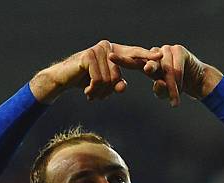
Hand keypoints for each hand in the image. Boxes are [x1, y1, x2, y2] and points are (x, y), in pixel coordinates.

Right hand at [30, 41, 161, 103]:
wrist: (63, 79)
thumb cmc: (86, 81)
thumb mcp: (104, 85)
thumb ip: (116, 84)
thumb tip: (123, 87)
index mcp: (115, 52)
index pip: (134, 54)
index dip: (147, 56)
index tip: (160, 57)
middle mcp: (108, 47)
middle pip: (120, 73)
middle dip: (112, 88)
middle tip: (102, 94)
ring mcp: (98, 50)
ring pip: (110, 80)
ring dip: (100, 92)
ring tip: (91, 92)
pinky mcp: (88, 56)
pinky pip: (99, 80)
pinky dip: (93, 90)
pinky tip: (86, 91)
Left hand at [114, 44, 222, 106]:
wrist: (197, 81)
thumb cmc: (177, 87)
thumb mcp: (166, 92)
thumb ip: (160, 90)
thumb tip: (158, 83)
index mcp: (147, 64)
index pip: (133, 62)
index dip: (122, 60)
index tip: (110, 57)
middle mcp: (155, 56)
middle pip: (150, 64)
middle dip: (150, 67)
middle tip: (148, 70)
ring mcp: (167, 51)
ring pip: (166, 70)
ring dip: (172, 86)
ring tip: (175, 99)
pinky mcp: (179, 50)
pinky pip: (177, 67)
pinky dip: (179, 79)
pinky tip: (182, 87)